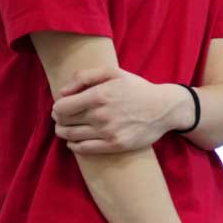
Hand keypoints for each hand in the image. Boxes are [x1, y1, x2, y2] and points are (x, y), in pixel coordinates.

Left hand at [54, 69, 182, 154]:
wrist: (165, 108)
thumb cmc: (137, 89)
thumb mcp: (114, 72)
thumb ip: (84, 76)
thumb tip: (62, 92)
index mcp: (99, 95)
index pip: (61, 107)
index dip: (58, 108)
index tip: (62, 108)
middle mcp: (101, 115)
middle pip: (64, 122)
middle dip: (60, 120)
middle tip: (64, 119)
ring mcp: (108, 132)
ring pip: (71, 136)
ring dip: (64, 133)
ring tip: (67, 129)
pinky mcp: (115, 145)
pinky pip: (84, 149)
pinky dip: (74, 146)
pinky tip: (75, 142)